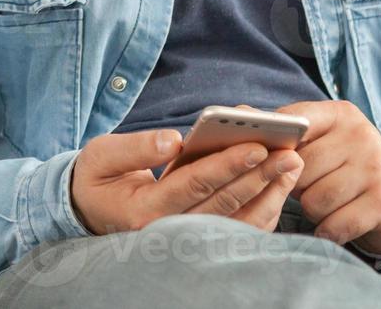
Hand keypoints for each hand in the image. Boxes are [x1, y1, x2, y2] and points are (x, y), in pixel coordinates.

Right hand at [70, 128, 301, 234]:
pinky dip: (263, 211)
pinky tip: (279, 187)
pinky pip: (238, 230)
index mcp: (143, 209)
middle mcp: (168, 233)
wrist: (89, 211)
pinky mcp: (198, 241)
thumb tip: (175, 138)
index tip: (256, 145)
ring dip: (269, 194)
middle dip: (259, 177)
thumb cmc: (98, 178)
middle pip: (223, 203)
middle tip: (289, 154)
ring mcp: (185, 242)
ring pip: (237, 222)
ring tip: (292, 166)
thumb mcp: (101, 155)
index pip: (193, 185)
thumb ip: (137, 147)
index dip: (226, 165)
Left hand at [276, 99, 380, 255]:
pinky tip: (336, 223)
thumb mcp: (321, 143)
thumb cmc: (344, 170)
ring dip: (312, 210)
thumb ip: (284, 131)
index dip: (272, 142)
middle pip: (298, 167)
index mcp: (340, 114)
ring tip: (327, 202)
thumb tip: (238, 111)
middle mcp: (361, 135)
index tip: (261, 156)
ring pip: (313, 199)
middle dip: (295, 185)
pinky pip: (333, 224)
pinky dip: (327, 231)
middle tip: (310, 187)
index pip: (292, 120)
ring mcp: (376, 168)